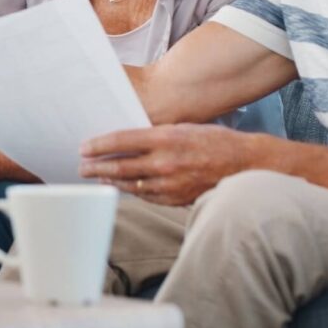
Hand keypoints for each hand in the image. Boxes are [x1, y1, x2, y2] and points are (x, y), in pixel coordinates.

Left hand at [79, 124, 252, 205]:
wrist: (245, 164)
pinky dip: (131, 191)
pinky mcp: (176, 199)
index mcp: (165, 138)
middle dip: (96, 166)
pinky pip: (146, 196)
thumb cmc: (215, 141)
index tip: (84, 147)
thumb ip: (156, 134)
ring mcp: (170, 184)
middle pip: (120, 166)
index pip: (121, 141)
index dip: (98, 145)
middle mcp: (165, 162)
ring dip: (109, 181)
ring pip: (130, 184)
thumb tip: (128, 140)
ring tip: (95, 177)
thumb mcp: (183, 128)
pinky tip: (122, 187)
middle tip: (81, 166)